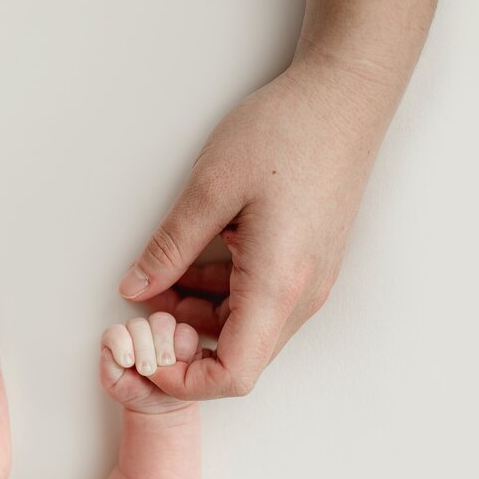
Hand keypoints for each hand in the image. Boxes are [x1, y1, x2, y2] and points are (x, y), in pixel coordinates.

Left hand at [100, 312, 204, 413]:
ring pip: (162, 322)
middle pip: (140, 325)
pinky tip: (180, 364)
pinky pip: (184, 332)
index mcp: (118, 339)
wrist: (159, 404)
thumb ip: (108, 367)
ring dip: (163, 344)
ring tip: (165, 365)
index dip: (121, 343)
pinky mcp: (183, 337)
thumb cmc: (134, 391)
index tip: (127, 363)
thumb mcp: (115, 384)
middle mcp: (139, 331)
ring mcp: (161, 331)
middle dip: (143, 347)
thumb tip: (109, 351)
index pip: (116, 331)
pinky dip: (182, 347)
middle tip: (147, 370)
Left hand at [118, 60, 390, 399]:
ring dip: (197, 319)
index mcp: (278, 286)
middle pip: (238, 359)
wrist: (344, 97)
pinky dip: (217, 296)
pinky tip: (187, 265)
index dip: (183, 381)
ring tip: (156, 283)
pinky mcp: (306, 265)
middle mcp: (302, 296)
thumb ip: (169, 248)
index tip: (144, 357)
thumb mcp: (210, 188)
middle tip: (141, 315)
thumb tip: (133, 290)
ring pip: (245, 330)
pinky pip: (257, 303)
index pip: (233, 375)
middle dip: (182, 348)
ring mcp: (309, 283)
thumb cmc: (287, 132)